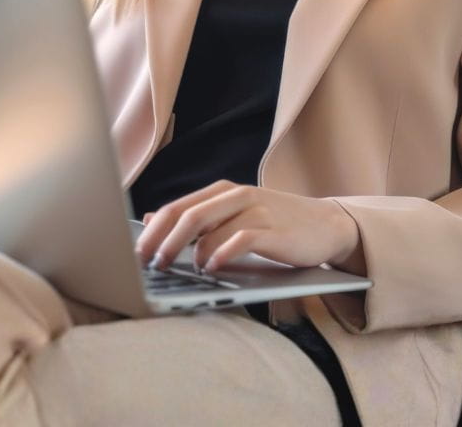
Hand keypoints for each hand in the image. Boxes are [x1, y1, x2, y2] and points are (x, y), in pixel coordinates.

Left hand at [134, 180, 359, 274]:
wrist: (325, 224)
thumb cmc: (274, 225)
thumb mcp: (232, 217)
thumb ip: (196, 218)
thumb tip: (151, 221)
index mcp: (221, 192)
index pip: (176, 208)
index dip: (153, 232)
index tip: (136, 255)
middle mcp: (235, 196)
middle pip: (187, 216)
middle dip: (164, 243)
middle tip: (151, 265)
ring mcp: (254, 210)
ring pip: (210, 227)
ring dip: (191, 252)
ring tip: (184, 270)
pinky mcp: (272, 229)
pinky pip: (240, 239)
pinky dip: (222, 254)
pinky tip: (213, 267)